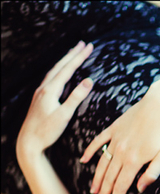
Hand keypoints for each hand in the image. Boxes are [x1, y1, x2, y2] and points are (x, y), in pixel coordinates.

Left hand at [17, 42, 93, 158]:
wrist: (28, 142)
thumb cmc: (47, 131)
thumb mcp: (64, 115)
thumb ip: (76, 97)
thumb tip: (89, 81)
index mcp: (50, 90)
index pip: (68, 69)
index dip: (79, 57)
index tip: (89, 47)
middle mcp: (44, 88)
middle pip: (60, 66)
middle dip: (72, 54)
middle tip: (84, 44)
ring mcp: (40, 92)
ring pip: (54, 71)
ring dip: (65, 61)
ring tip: (74, 53)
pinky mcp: (40, 98)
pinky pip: (51, 78)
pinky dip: (59, 70)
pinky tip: (61, 72)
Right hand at [80, 79, 159, 193]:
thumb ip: (152, 172)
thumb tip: (140, 188)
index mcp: (134, 160)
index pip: (122, 185)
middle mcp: (121, 152)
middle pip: (110, 177)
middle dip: (104, 192)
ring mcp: (116, 139)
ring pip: (102, 162)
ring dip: (97, 178)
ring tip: (93, 189)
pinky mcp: (114, 128)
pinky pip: (98, 142)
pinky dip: (90, 151)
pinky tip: (84, 160)